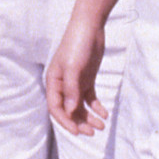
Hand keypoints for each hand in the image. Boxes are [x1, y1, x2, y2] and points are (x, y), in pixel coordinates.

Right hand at [45, 17, 108, 136]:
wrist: (89, 27)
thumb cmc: (76, 44)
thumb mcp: (73, 67)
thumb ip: (72, 89)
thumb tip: (71, 111)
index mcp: (54, 81)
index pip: (55, 108)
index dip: (65, 121)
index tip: (78, 131)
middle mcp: (63, 84)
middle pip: (69, 110)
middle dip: (80, 123)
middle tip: (93, 132)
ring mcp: (75, 82)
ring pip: (80, 107)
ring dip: (89, 118)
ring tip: (102, 125)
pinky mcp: (86, 79)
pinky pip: (89, 99)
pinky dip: (96, 108)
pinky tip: (104, 113)